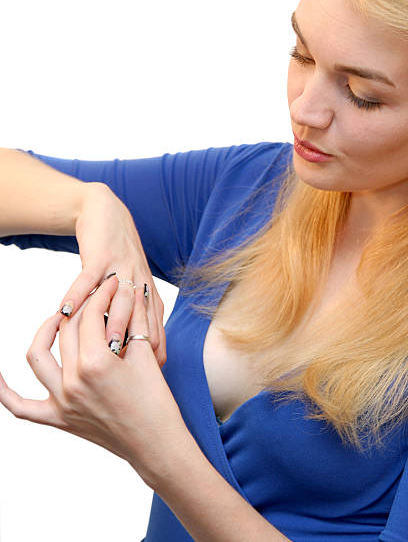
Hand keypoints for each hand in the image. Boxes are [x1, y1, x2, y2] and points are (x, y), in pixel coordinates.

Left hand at [0, 275, 186, 484]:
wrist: (156, 444)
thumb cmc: (156, 402)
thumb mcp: (146, 355)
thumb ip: (133, 320)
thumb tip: (130, 292)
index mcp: (97, 363)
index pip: (91, 315)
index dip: (103, 294)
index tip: (112, 284)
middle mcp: (73, 381)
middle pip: (67, 330)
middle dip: (83, 306)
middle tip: (96, 297)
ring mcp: (62, 402)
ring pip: (38, 357)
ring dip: (45, 331)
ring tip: (59, 319)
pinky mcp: (59, 419)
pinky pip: (21, 406)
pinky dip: (3, 391)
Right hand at [58, 182, 166, 366]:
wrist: (109, 216)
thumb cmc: (121, 261)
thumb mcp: (138, 290)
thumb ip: (140, 320)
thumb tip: (141, 356)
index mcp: (150, 297)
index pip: (155, 333)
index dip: (150, 358)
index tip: (143, 383)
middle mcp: (140, 285)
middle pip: (140, 321)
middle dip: (134, 348)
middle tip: (124, 375)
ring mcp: (121, 270)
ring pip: (117, 301)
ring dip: (109, 324)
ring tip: (101, 350)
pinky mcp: (100, 256)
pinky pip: (87, 279)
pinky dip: (76, 295)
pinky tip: (66, 312)